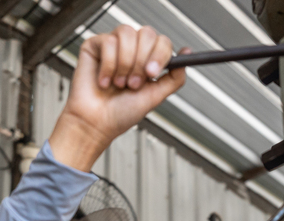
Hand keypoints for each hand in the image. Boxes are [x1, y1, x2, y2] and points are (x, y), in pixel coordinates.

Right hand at [49, 26, 187, 171]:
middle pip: (147, 33)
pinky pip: (108, 42)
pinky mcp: (95, 46)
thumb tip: (188, 53)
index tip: (152, 73)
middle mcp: (132, 50)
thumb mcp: (156, 96)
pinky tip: (105, 81)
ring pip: (128, 33)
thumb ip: (174, 77)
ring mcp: (114, 47)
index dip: (160, 54)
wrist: (97, 123)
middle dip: (141, 61)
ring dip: (125, 63)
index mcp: (148, 60)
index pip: (162, 41)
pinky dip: (108, 65)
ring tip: (119, 83)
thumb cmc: (121, 114)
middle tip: (133, 83)